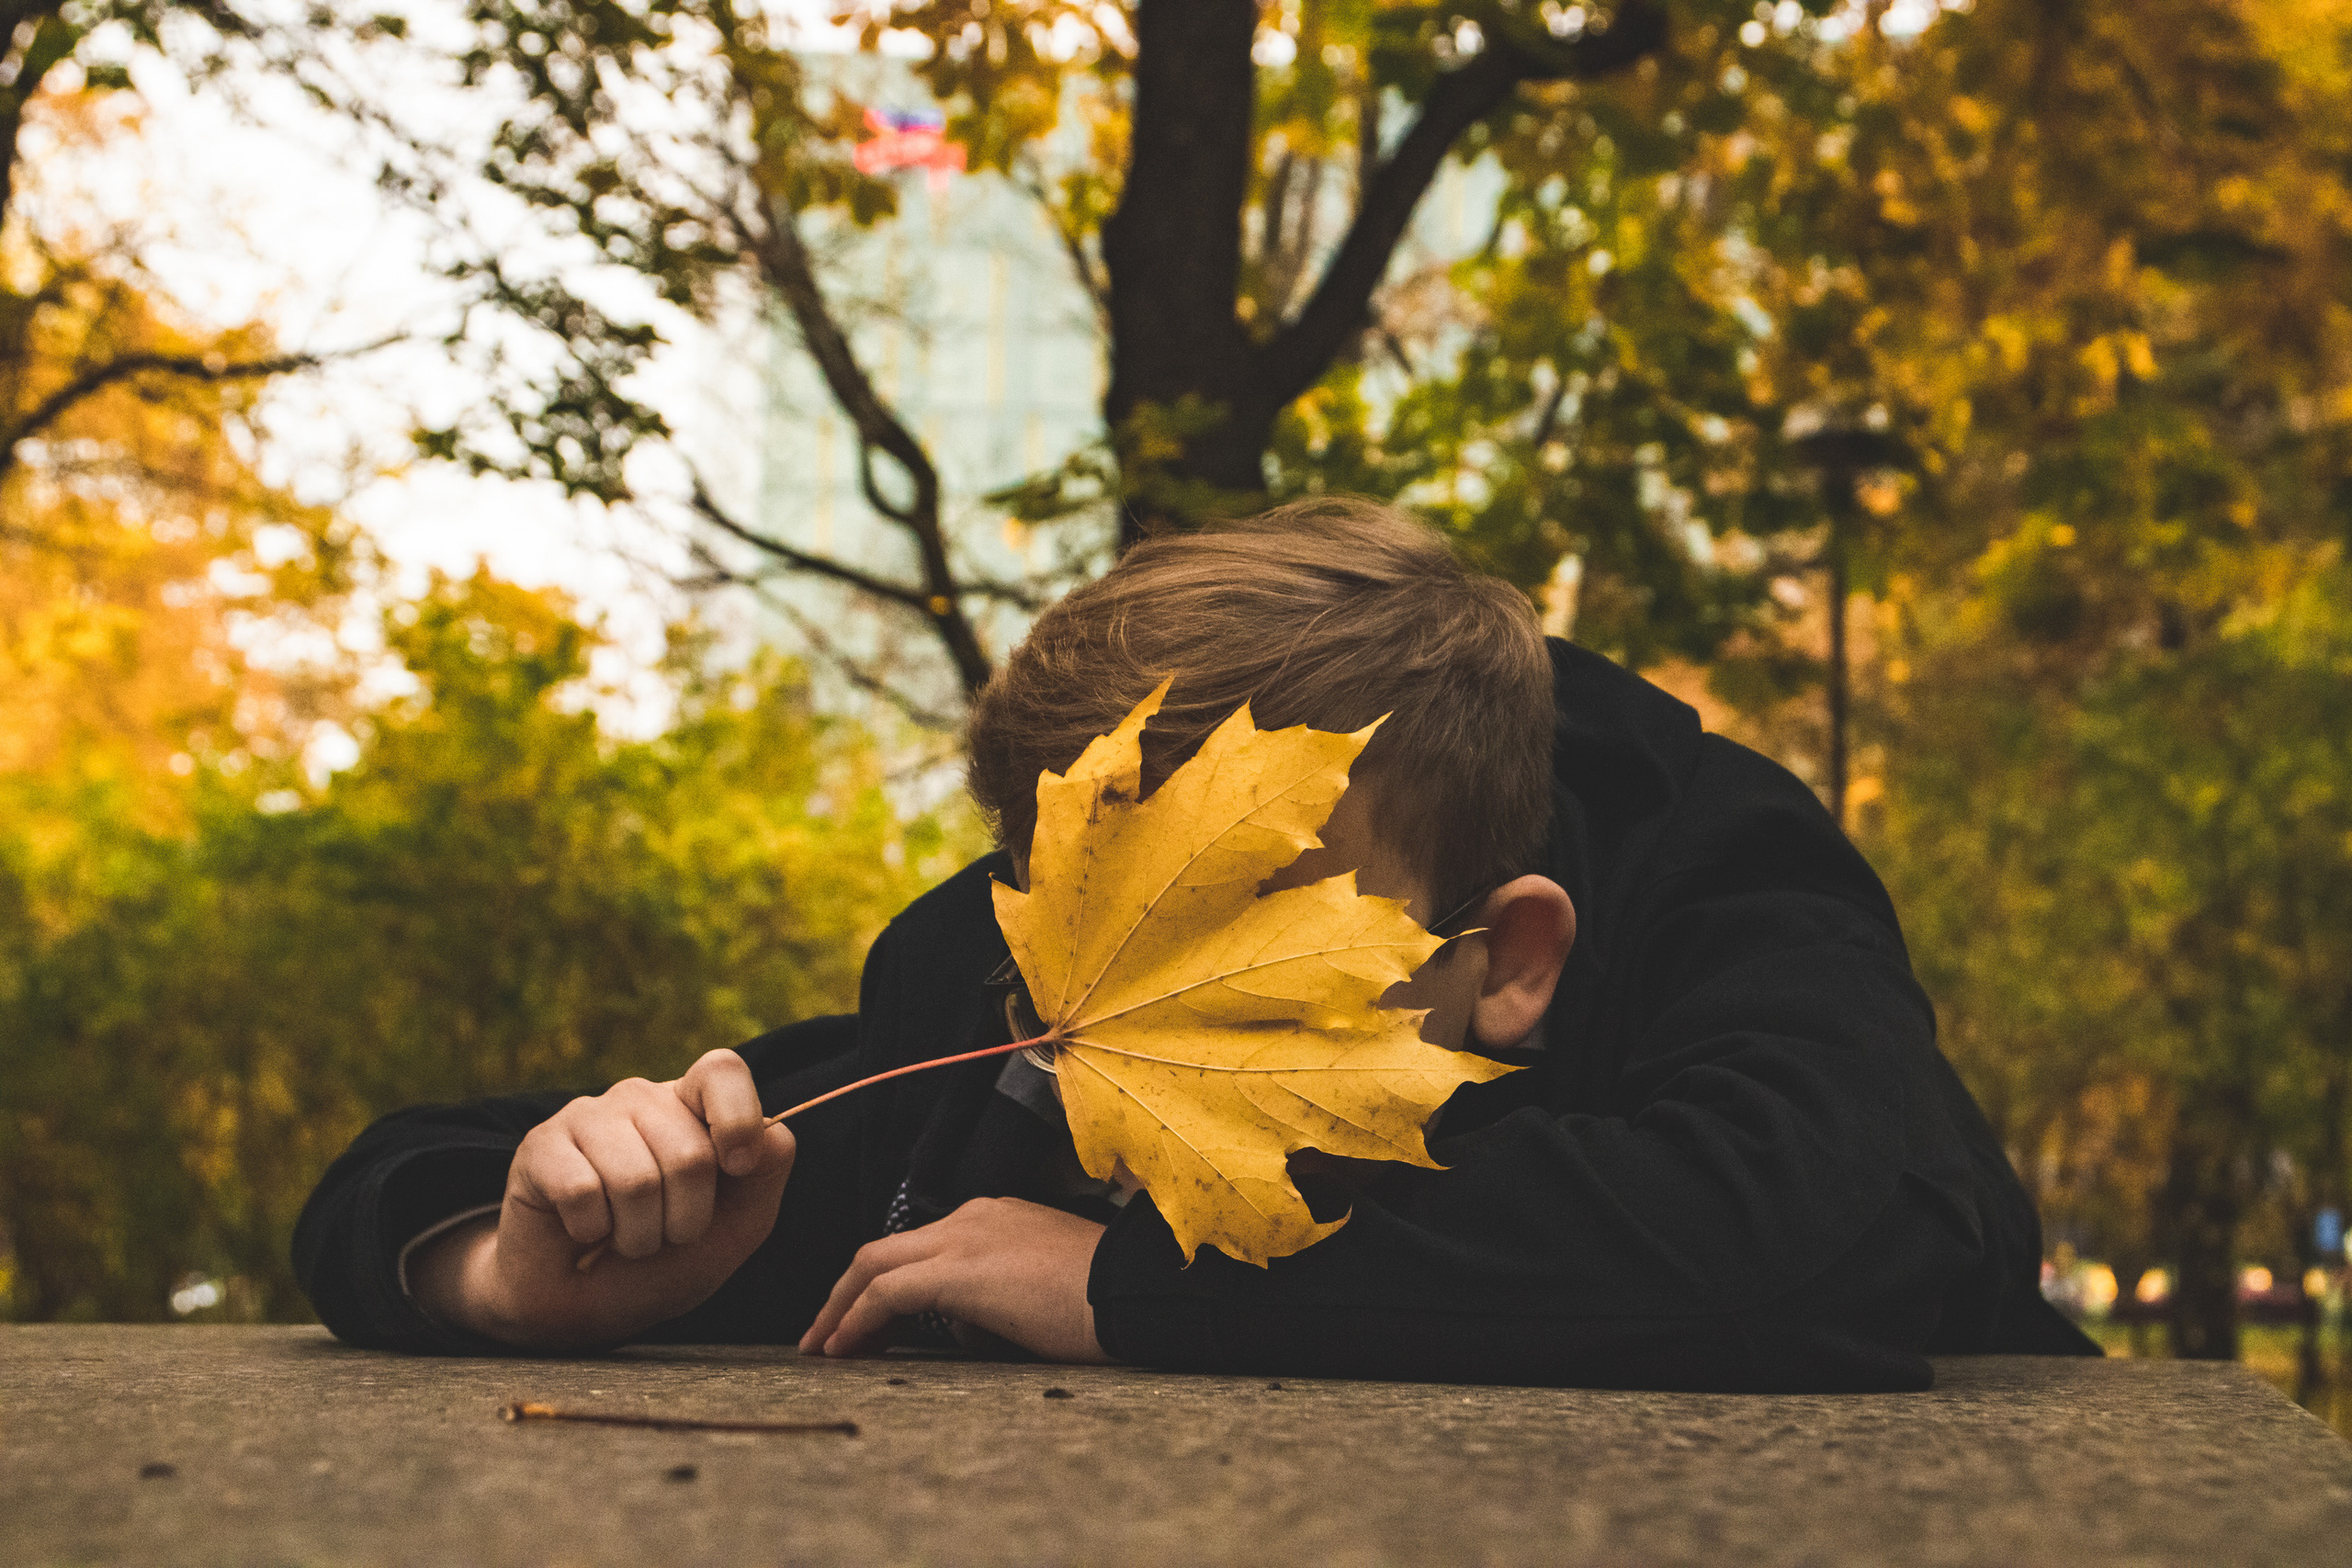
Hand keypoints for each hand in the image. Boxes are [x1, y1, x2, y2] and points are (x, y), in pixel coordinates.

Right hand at [408, 1048, 794, 1349]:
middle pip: (691, 1151)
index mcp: (692, 1107)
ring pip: (638, 1179)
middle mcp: (641, 1099)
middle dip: (686, 1219)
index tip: (737, 1169)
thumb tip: (771, 1131)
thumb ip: (766, 1173)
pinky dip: (592, 1231)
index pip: (722, 1070)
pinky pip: (583, 1192)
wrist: (582, 1307)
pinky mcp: (540, 1146)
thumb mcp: (736, 1226)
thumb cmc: (665, 1262)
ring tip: (624, 1237)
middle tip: (664, 1235)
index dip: (738, 1118)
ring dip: (638, 1234)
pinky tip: (583, 1229)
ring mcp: (588, 1116)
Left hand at [799, 1197, 1110, 1363]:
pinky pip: (888, 1293)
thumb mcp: (1040, 1290)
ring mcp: (965, 1238)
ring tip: (821, 1347)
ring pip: (875, 1264)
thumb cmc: (1104, 1301)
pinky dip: (858, 1319)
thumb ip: (996, 1298)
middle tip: (823, 1335)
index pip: (920, 1247)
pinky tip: (844, 1349)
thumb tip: (966, 1326)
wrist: (1135, 1292)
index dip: (882, 1285)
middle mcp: (973, 1217)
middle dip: (844, 1293)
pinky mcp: (961, 1271)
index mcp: (994, 1218)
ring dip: (840, 1307)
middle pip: (883, 1250)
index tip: (865, 1324)